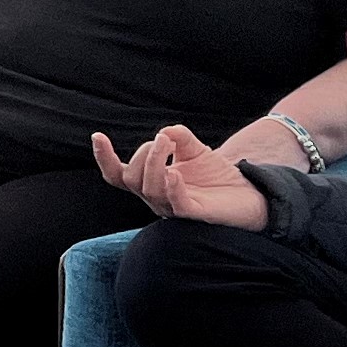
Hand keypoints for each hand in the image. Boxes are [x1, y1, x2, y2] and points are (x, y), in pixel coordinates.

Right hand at [91, 122, 268, 227]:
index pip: (118, 175)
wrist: (249, 194)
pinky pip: (176, 204)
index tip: (97, 136)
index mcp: (151, 183)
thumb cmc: (216, 175)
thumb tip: (166, 131)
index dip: (104, 158)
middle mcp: (157, 198)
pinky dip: (172, 187)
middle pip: (132, 179)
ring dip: (155, 162)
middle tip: (165, 140)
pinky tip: (175, 172)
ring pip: (149, 188)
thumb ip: (180, 137)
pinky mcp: (194, 214)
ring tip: (169, 143)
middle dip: (144, 154)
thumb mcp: (195, 149)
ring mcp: (174, 208)